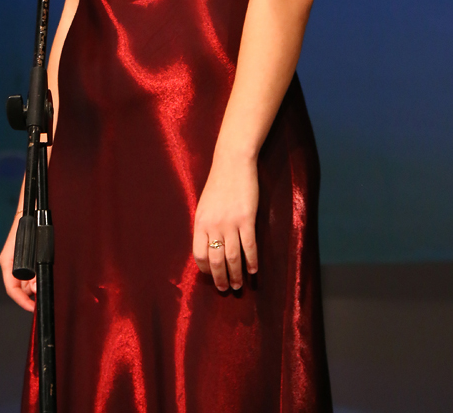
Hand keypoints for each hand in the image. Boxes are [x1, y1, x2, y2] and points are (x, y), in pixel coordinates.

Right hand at [0, 214, 36, 312]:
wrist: (33, 207)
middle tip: (43, 287)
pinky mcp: (25, 257)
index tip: (33, 308)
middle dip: (32, 291)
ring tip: (44, 276)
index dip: (22, 301)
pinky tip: (44, 271)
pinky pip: (31, 272)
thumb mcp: (29, 249)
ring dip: (36, 283)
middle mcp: (11, 263)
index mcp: (8, 262)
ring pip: (26, 281)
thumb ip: (32, 269)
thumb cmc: (30, 224)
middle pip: (20, 287)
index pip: (12, 289)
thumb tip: (35, 286)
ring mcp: (18, 260)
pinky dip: (38, 275)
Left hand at [192, 152, 258, 290]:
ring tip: (239, 285)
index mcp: (200, 222)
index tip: (211, 275)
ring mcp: (230, 223)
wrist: (233, 163)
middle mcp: (213, 225)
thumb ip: (205, 226)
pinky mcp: (247, 219)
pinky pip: (249, 246)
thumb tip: (208, 247)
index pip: (198, 254)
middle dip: (220, 278)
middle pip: (216, 260)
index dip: (205, 269)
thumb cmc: (218, 183)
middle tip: (225, 289)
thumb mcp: (205, 205)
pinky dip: (251, 261)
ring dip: (236, 274)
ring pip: (233, 257)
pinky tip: (254, 270)